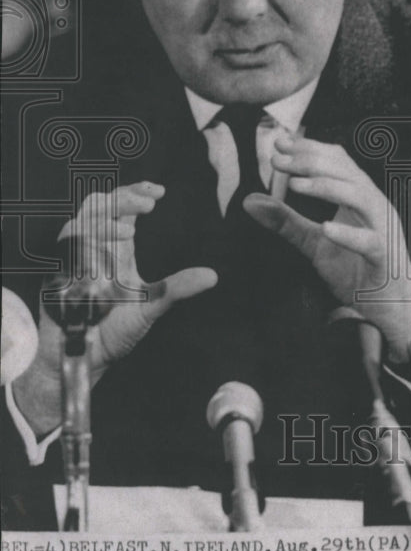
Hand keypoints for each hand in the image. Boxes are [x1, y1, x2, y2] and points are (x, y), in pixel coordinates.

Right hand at [12, 182, 216, 434]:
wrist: (84, 359)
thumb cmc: (113, 332)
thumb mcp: (151, 307)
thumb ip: (177, 289)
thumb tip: (213, 276)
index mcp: (116, 249)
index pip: (122, 207)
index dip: (135, 192)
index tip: (159, 192)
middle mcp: (94, 249)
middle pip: (101, 206)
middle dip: (122, 198)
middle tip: (149, 203)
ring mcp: (73, 260)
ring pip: (81, 223)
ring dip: (104, 222)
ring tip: (131, 231)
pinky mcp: (57, 275)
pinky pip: (63, 250)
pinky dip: (81, 246)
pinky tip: (102, 254)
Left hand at [244, 130, 410, 360]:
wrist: (389, 306)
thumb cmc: (356, 269)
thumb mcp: (314, 243)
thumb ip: (286, 221)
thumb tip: (250, 200)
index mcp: (360, 197)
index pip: (338, 161)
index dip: (309, 148)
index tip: (279, 143)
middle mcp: (374, 206)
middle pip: (347, 172)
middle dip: (311, 161)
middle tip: (279, 160)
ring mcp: (383, 230)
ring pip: (361, 197)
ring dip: (327, 187)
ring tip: (295, 184)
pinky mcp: (384, 257)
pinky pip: (369, 242)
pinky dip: (349, 234)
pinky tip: (326, 228)